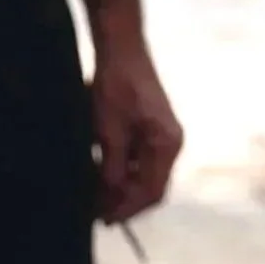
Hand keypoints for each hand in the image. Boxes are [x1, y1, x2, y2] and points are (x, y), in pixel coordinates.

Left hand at [91, 47, 182, 223]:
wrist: (120, 44)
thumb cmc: (115, 83)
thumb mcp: (108, 130)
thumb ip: (111, 167)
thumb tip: (109, 197)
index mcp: (167, 145)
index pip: (152, 191)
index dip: (128, 209)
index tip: (105, 219)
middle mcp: (170, 143)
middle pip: (150, 186)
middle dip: (124, 200)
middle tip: (97, 211)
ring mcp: (162, 135)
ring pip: (141, 173)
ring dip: (119, 184)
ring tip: (94, 192)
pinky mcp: (150, 127)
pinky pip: (137, 158)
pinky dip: (119, 167)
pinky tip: (99, 169)